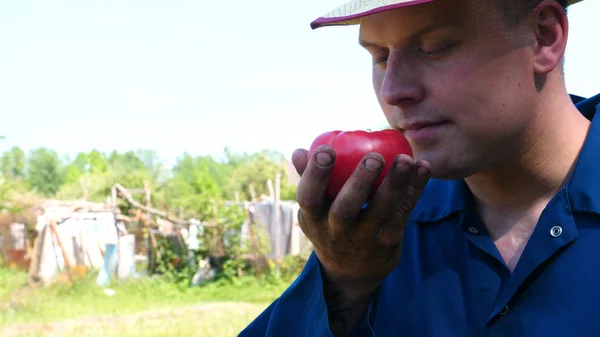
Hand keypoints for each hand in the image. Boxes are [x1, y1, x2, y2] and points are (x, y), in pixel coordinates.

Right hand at [292, 144, 430, 334]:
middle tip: (373, 158)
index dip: (315, 175)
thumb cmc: (330, 226)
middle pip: (346, 209)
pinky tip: (423, 168)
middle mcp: (337, 232)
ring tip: (404, 160)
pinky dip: (414, 189)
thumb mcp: (315, 209)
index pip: (308, 198)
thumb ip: (309, 178)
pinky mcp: (389, 241)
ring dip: (394, 184)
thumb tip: (299, 151)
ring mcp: (364, 239)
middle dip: (359, 183)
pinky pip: (403, 212)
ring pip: (380, 211)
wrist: (351, 273)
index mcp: (314, 219)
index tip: (325, 150)